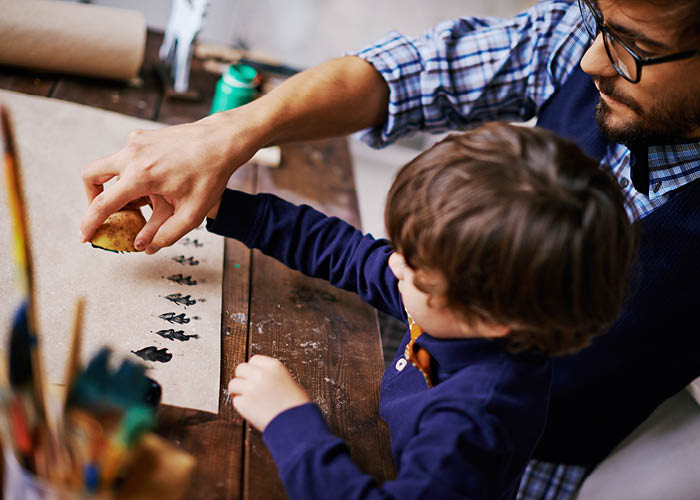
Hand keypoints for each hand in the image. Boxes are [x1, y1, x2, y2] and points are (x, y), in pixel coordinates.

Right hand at [79, 109, 260, 252]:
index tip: (84, 237)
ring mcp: (136, 142)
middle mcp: (132, 154)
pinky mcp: (143, 136)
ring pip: (110, 166)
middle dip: (92, 197)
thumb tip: (144, 247)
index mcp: (140, 175)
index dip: (90, 224)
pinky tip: (157, 184)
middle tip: (107, 213)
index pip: (103, 204)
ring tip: (143, 202)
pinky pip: (127, 157)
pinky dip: (132, 172)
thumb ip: (166, 234)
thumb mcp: (192, 213)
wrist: (221, 141)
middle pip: (91, 176)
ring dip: (117, 185)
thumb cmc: (210, 175)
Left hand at [228, 355, 310, 430]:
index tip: (254, 377)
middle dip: (243, 378)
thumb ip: (273, 376)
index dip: (253, 369)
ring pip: (233, 384)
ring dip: (238, 392)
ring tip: (247, 400)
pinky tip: (251, 410)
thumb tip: (260, 377)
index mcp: (274, 366)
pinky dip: (241, 406)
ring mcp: (251, 389)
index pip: (254, 359)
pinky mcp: (244, 404)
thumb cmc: (297, 406)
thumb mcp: (289, 381)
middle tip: (247, 388)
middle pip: (240, 369)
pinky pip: (235, 401)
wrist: (297, 424)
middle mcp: (260, 374)